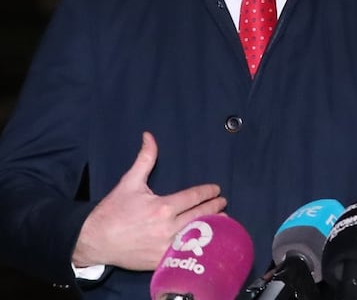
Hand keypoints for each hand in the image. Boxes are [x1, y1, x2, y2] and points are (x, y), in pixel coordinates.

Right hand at [71, 131, 227, 270]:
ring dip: (213, 226)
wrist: (93, 241)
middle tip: (223, 202)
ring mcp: (166, 246)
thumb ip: (145, 159)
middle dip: (215, 207)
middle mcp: (168, 227)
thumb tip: (149, 136)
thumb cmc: (113, 211)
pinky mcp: (162, 260)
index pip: (195, 197)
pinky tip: (208, 241)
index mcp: (163, 207)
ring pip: (198, 234)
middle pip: (201, 215)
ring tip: (222, 220)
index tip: (216, 189)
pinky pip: (187, 252)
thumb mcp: (129, 182)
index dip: (208, 192)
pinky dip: (199, 245)